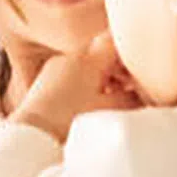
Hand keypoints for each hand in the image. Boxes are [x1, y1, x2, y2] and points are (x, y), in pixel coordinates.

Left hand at [13, 33, 141, 141]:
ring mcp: (55, 69)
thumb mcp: (110, 111)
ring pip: (87, 65)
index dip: (132, 51)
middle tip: (134, 88)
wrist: (32, 136)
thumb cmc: (70, 122)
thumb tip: (144, 94)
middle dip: (120, 68)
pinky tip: (91, 105)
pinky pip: (72, 76)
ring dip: (103, 78)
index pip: (115, 40)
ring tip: (114, 100)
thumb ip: (132, 98)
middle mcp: (69, 57)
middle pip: (102, 53)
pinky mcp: (45, 83)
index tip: (144, 68)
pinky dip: (86, 85)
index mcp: (87, 58)